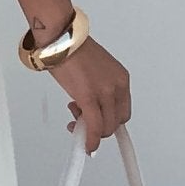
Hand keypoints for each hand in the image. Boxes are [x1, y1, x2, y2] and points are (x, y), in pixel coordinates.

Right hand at [50, 37, 130, 154]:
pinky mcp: (89, 98)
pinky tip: (87, 146)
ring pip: (106, 127)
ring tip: (74, 120)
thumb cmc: (73, 49)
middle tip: (81, 122)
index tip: (99, 125)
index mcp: (121, 78)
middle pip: (117, 121)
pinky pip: (95, 127)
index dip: (110, 121)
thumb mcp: (95, 70)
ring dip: (91, 131)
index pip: (123, 110)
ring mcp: (105, 92)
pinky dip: (92, 140)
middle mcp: (118, 86)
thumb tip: (89, 107)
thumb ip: (98, 88)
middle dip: (100, 128)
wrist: (61, 39)